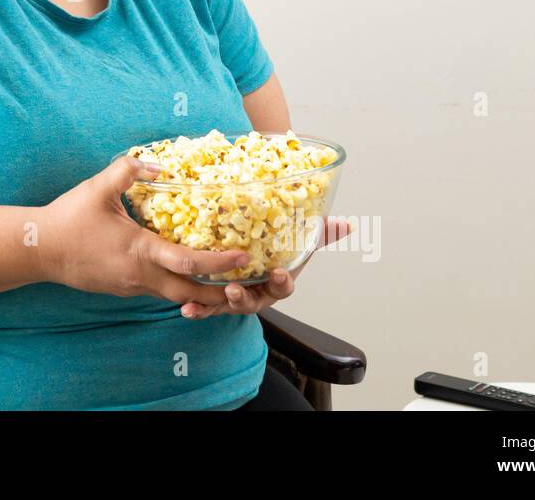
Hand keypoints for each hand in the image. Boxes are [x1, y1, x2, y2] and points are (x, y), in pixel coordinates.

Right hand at [38, 156, 253, 309]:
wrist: (39, 250)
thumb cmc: (69, 218)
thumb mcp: (98, 187)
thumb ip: (129, 170)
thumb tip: (158, 164)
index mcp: (140, 251)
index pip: (189, 263)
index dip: (220, 262)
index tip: (243, 257)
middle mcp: (140, 276)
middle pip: (190, 293)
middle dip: (219, 292)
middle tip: (244, 283)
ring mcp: (131, 287)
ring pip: (174, 296)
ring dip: (198, 290)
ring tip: (222, 280)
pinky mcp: (123, 289)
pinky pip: (157, 291)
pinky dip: (176, 285)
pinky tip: (183, 272)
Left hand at [179, 216, 351, 319]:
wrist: (244, 263)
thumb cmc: (272, 255)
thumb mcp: (295, 242)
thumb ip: (318, 234)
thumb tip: (346, 224)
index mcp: (275, 282)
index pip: (283, 286)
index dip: (282, 282)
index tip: (279, 273)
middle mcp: (256, 294)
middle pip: (253, 301)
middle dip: (243, 298)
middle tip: (233, 289)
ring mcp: (234, 299)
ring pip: (227, 306)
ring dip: (216, 305)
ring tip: (203, 300)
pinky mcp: (213, 300)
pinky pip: (205, 308)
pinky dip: (197, 310)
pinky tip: (187, 308)